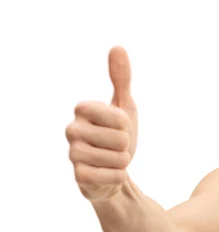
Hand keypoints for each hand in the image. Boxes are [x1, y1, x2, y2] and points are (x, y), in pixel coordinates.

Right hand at [66, 46, 137, 201]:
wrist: (112, 171)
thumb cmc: (117, 136)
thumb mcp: (124, 106)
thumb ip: (121, 79)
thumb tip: (118, 48)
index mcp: (83, 109)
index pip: (120, 117)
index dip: (126, 124)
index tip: (119, 127)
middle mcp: (72, 129)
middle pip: (120, 139)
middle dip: (126, 145)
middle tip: (115, 147)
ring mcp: (73, 154)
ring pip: (118, 158)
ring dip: (123, 161)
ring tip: (113, 159)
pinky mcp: (79, 177)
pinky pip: (113, 176)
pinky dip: (119, 176)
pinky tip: (109, 173)